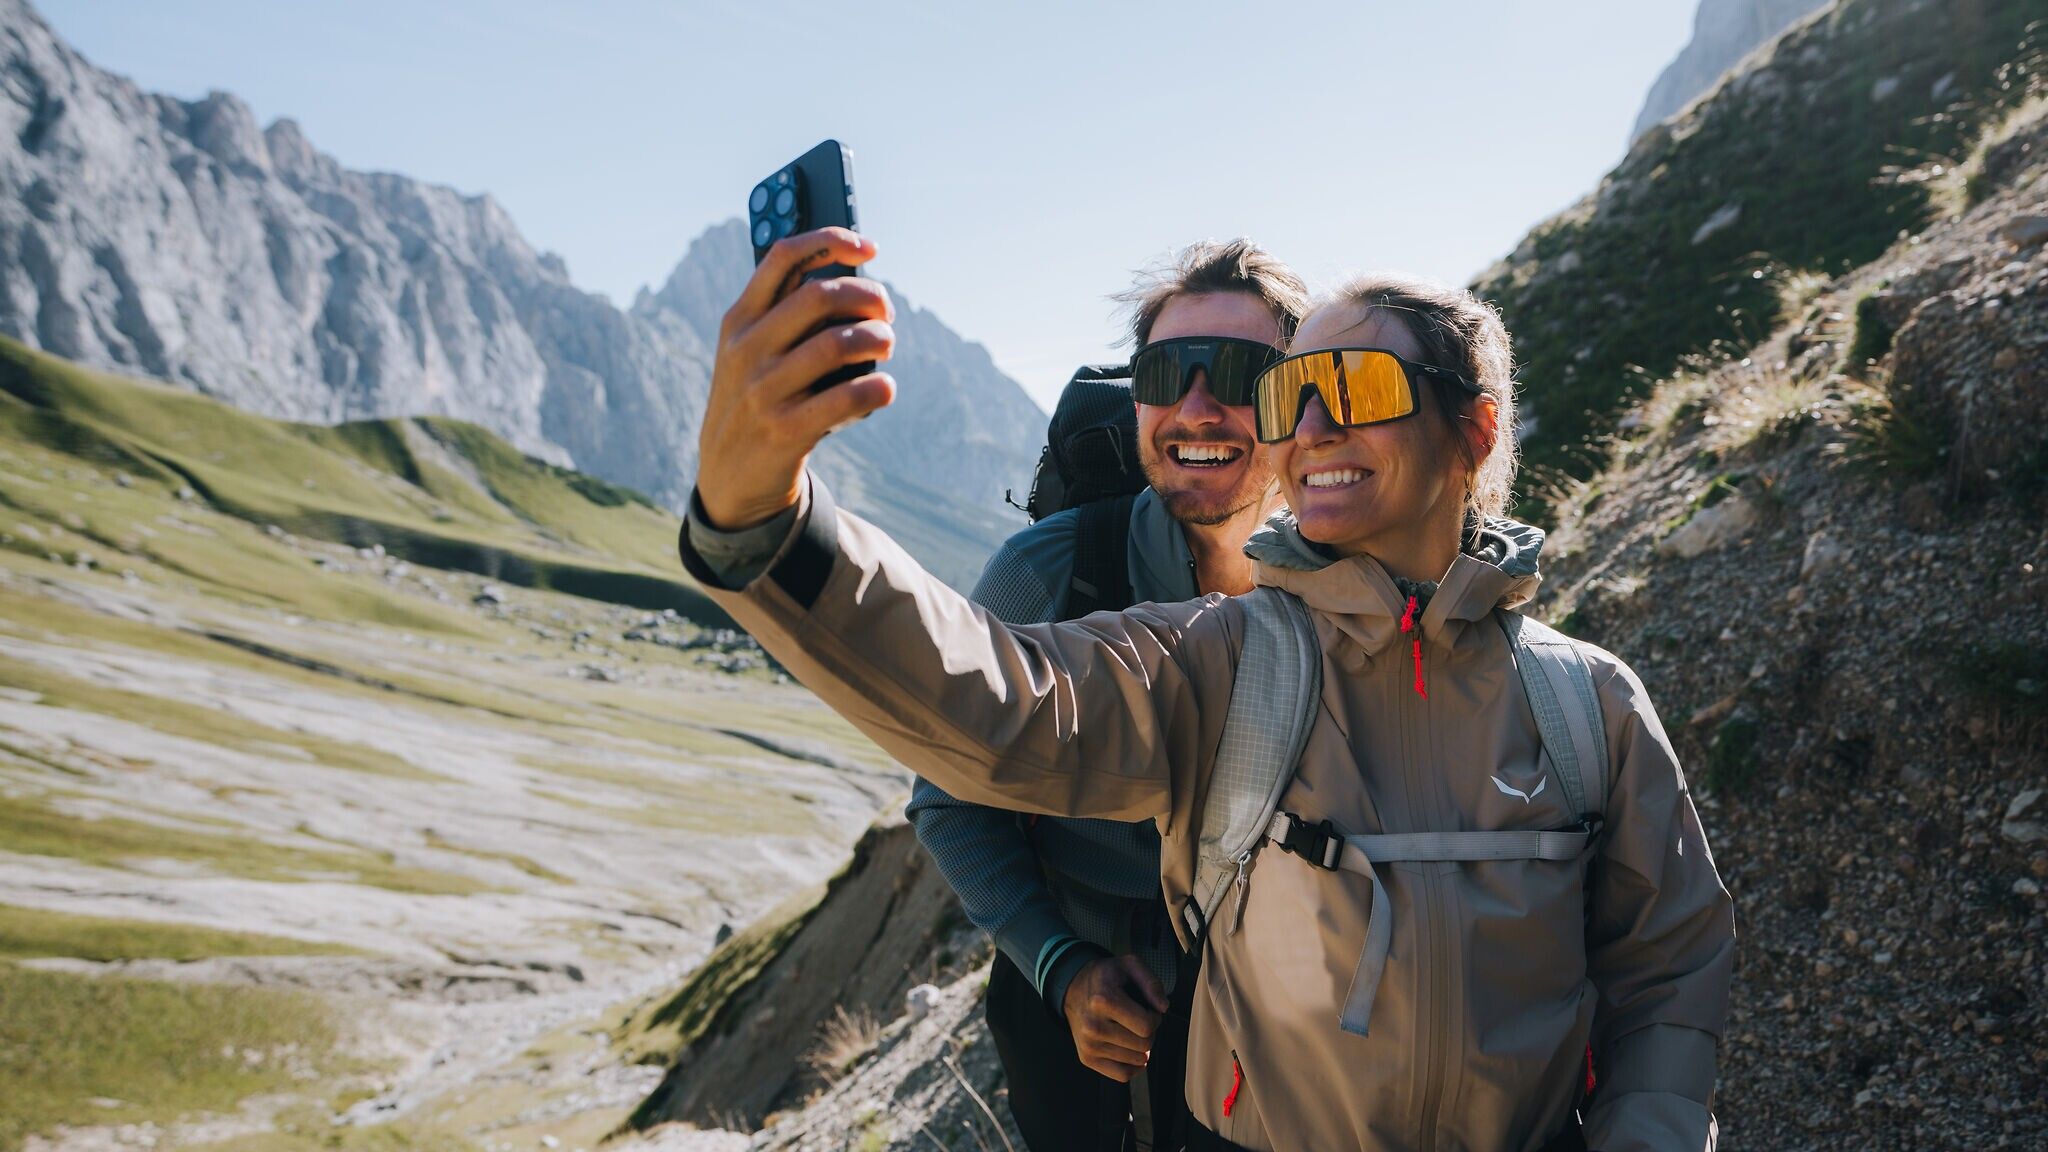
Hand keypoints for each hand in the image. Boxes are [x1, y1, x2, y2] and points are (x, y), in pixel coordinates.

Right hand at [696, 228, 895, 529]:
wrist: (728, 475)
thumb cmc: (757, 399)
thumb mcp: (750, 352)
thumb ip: (785, 315)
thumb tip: (854, 281)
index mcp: (739, 319)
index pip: (783, 257)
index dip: (831, 241)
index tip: (870, 248)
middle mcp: (747, 349)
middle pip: (821, 296)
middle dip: (869, 296)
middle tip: (887, 312)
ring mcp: (763, 390)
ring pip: (838, 344)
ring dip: (878, 338)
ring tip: (887, 344)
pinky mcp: (784, 430)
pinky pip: (847, 398)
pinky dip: (878, 388)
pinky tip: (885, 388)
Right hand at [1061, 954, 1168, 1082]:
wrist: (1073, 988)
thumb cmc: (1106, 977)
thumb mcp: (1130, 965)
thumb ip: (1151, 983)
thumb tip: (1163, 1008)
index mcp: (1103, 1001)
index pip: (1147, 1026)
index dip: (1155, 1018)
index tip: (1148, 1009)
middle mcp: (1093, 1026)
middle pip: (1144, 1045)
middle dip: (1148, 1032)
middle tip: (1137, 1018)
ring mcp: (1089, 1045)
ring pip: (1137, 1061)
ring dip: (1140, 1047)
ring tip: (1128, 1028)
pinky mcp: (1087, 1058)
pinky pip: (1123, 1075)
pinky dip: (1132, 1066)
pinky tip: (1129, 1049)